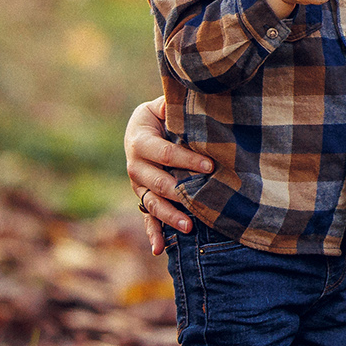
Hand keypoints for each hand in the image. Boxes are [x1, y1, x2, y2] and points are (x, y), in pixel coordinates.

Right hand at [125, 97, 207, 254]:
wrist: (145, 125)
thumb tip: (202, 96)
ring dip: (168, 216)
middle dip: (179, 191)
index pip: (164, 153)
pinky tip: (159, 249)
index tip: (210, 165)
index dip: (186, 160)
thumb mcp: (165, 105)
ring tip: (189, 226)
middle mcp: (134, 164)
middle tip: (202, 200)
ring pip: (151, 202)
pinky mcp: (143, 196)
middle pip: (156, 182)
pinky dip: (152, 233)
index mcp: (140, 139)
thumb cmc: (163, 113)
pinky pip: (146, 217)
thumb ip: (176, 105)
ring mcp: (137, 184)